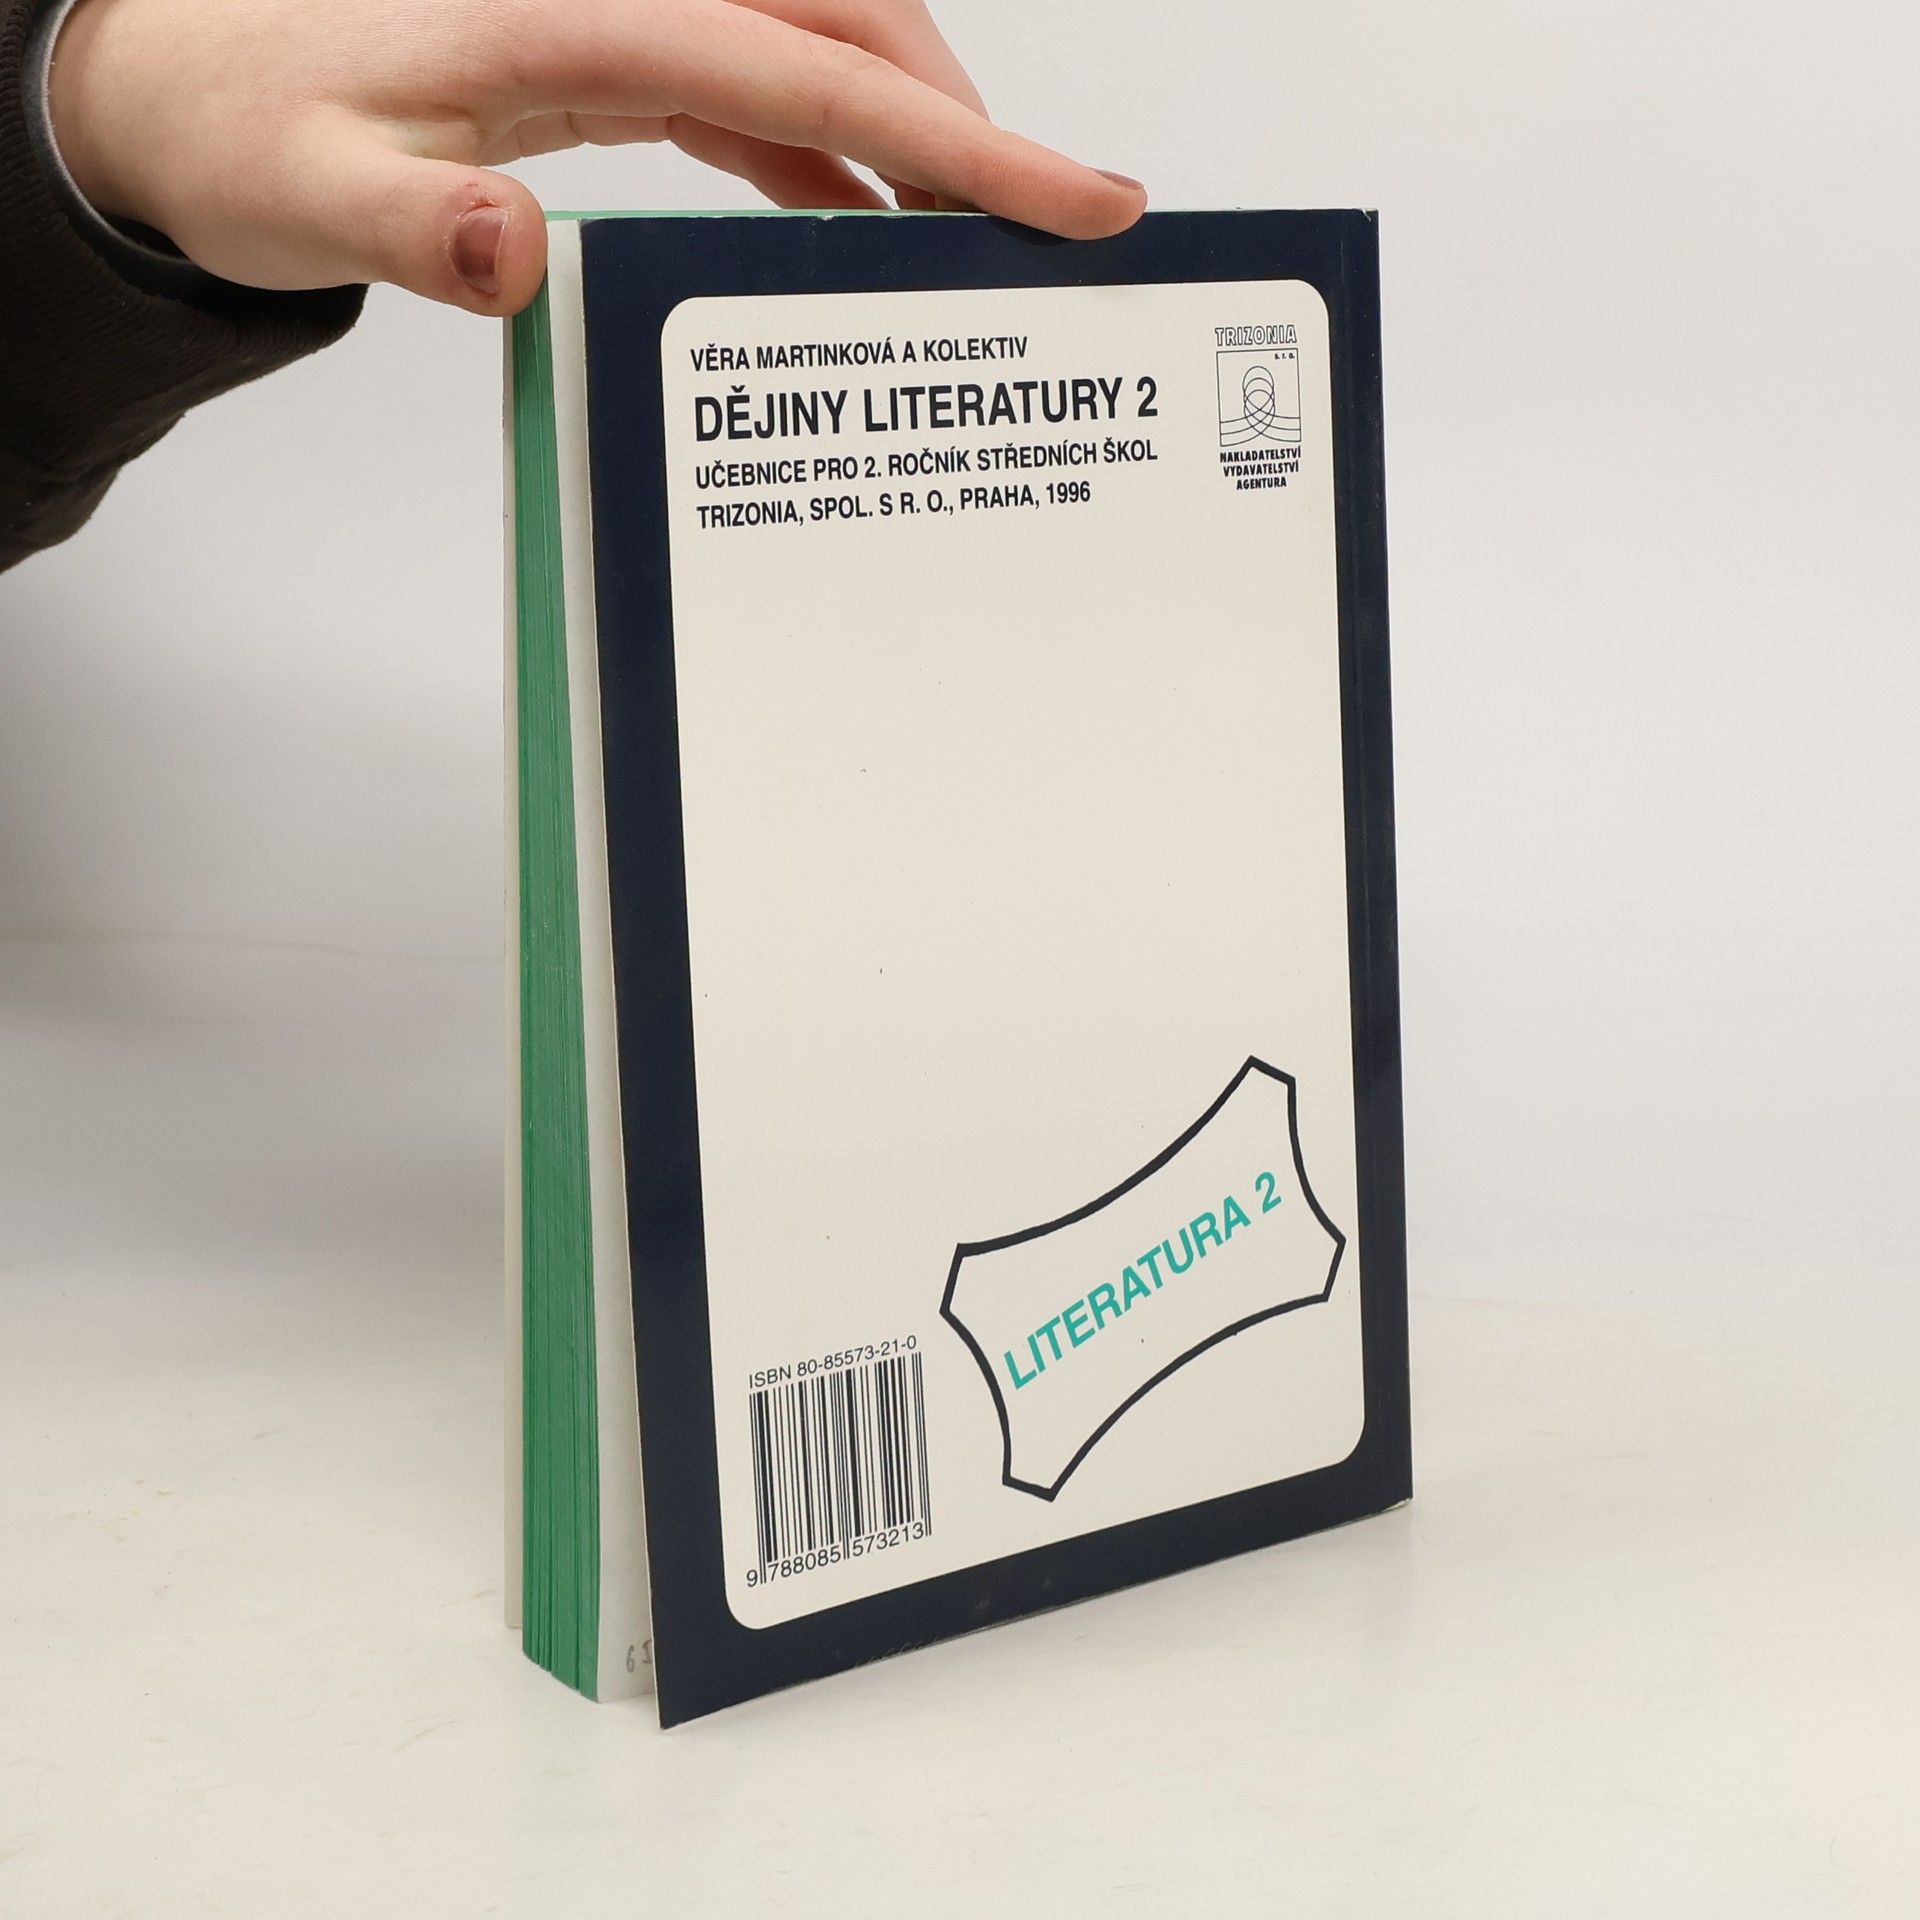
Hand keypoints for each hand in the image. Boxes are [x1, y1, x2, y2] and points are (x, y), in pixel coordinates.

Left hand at [45, 0, 1146, 315]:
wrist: (189, 82)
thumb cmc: (245, 127)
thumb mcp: (309, 194)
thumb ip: (409, 232)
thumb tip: (507, 253)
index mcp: (579, 11)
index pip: (814, 73)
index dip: (958, 136)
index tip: (1072, 190)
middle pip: (848, 29)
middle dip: (968, 124)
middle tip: (1061, 223)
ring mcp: (625, 18)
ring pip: (817, 52)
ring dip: (909, 138)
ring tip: (982, 239)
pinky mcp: (614, 56)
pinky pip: (759, 93)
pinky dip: (830, 156)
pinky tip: (858, 228)